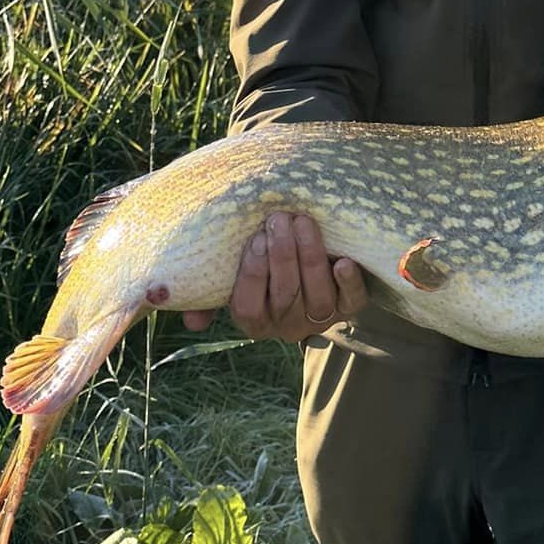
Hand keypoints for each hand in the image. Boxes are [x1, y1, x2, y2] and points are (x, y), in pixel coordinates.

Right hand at [180, 212, 368, 341]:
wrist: (311, 258)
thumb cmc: (263, 260)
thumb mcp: (232, 274)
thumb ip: (208, 292)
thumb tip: (191, 322)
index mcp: (255, 320)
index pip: (247, 307)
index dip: (252, 275)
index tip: (256, 239)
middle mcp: (287, 325)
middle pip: (284, 296)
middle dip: (282, 255)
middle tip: (279, 218)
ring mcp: (320, 317)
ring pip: (316, 296)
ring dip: (310, 257)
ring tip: (303, 222)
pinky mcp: (349, 306)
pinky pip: (352, 302)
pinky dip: (348, 283)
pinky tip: (343, 262)